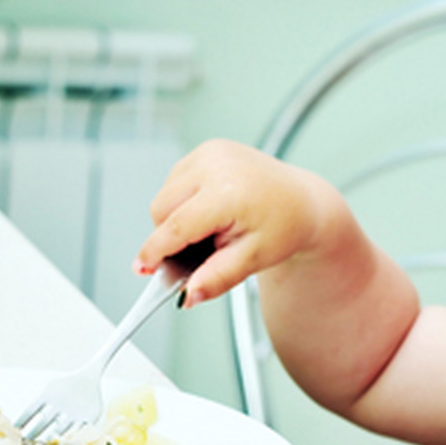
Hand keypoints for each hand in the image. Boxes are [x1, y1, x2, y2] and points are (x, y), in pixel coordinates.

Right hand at [133, 138, 341, 305]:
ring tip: (213, 228)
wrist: (303, 202)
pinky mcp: (209, 148)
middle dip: (169, 235)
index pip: (176, 226)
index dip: (154, 251)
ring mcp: (211, 152)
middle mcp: (216, 164)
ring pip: (165, 194)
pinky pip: (176, 180)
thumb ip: (216, 278)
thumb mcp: (252, 260)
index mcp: (228, 192)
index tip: (142, 268)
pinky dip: (184, 199)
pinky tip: (212, 210)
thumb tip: (187, 296)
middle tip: (198, 252)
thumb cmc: (284, 227)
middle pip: (161, 208)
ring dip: (176, 216)